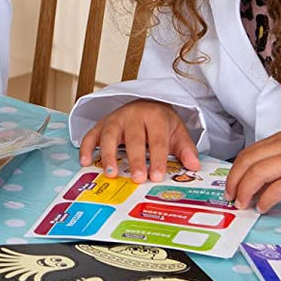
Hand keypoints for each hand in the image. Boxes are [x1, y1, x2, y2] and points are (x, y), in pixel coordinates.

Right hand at [78, 99, 200, 181]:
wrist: (145, 102)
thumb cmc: (160, 122)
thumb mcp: (177, 131)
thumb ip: (185, 149)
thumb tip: (194, 166)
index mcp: (155, 116)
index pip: (157, 139)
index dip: (157, 158)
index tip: (156, 176)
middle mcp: (133, 115)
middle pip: (134, 138)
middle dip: (135, 159)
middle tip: (137, 178)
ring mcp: (115, 119)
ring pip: (109, 135)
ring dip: (108, 154)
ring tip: (111, 173)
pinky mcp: (101, 123)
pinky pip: (91, 134)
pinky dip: (86, 147)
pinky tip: (85, 162)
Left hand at [225, 131, 280, 214]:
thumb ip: (274, 168)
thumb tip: (246, 185)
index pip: (248, 153)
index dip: (234, 172)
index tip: (230, 188)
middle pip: (248, 161)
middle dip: (235, 182)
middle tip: (232, 198)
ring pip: (259, 172)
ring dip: (246, 191)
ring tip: (244, 205)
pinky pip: (277, 188)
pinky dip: (265, 199)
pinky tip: (263, 208)